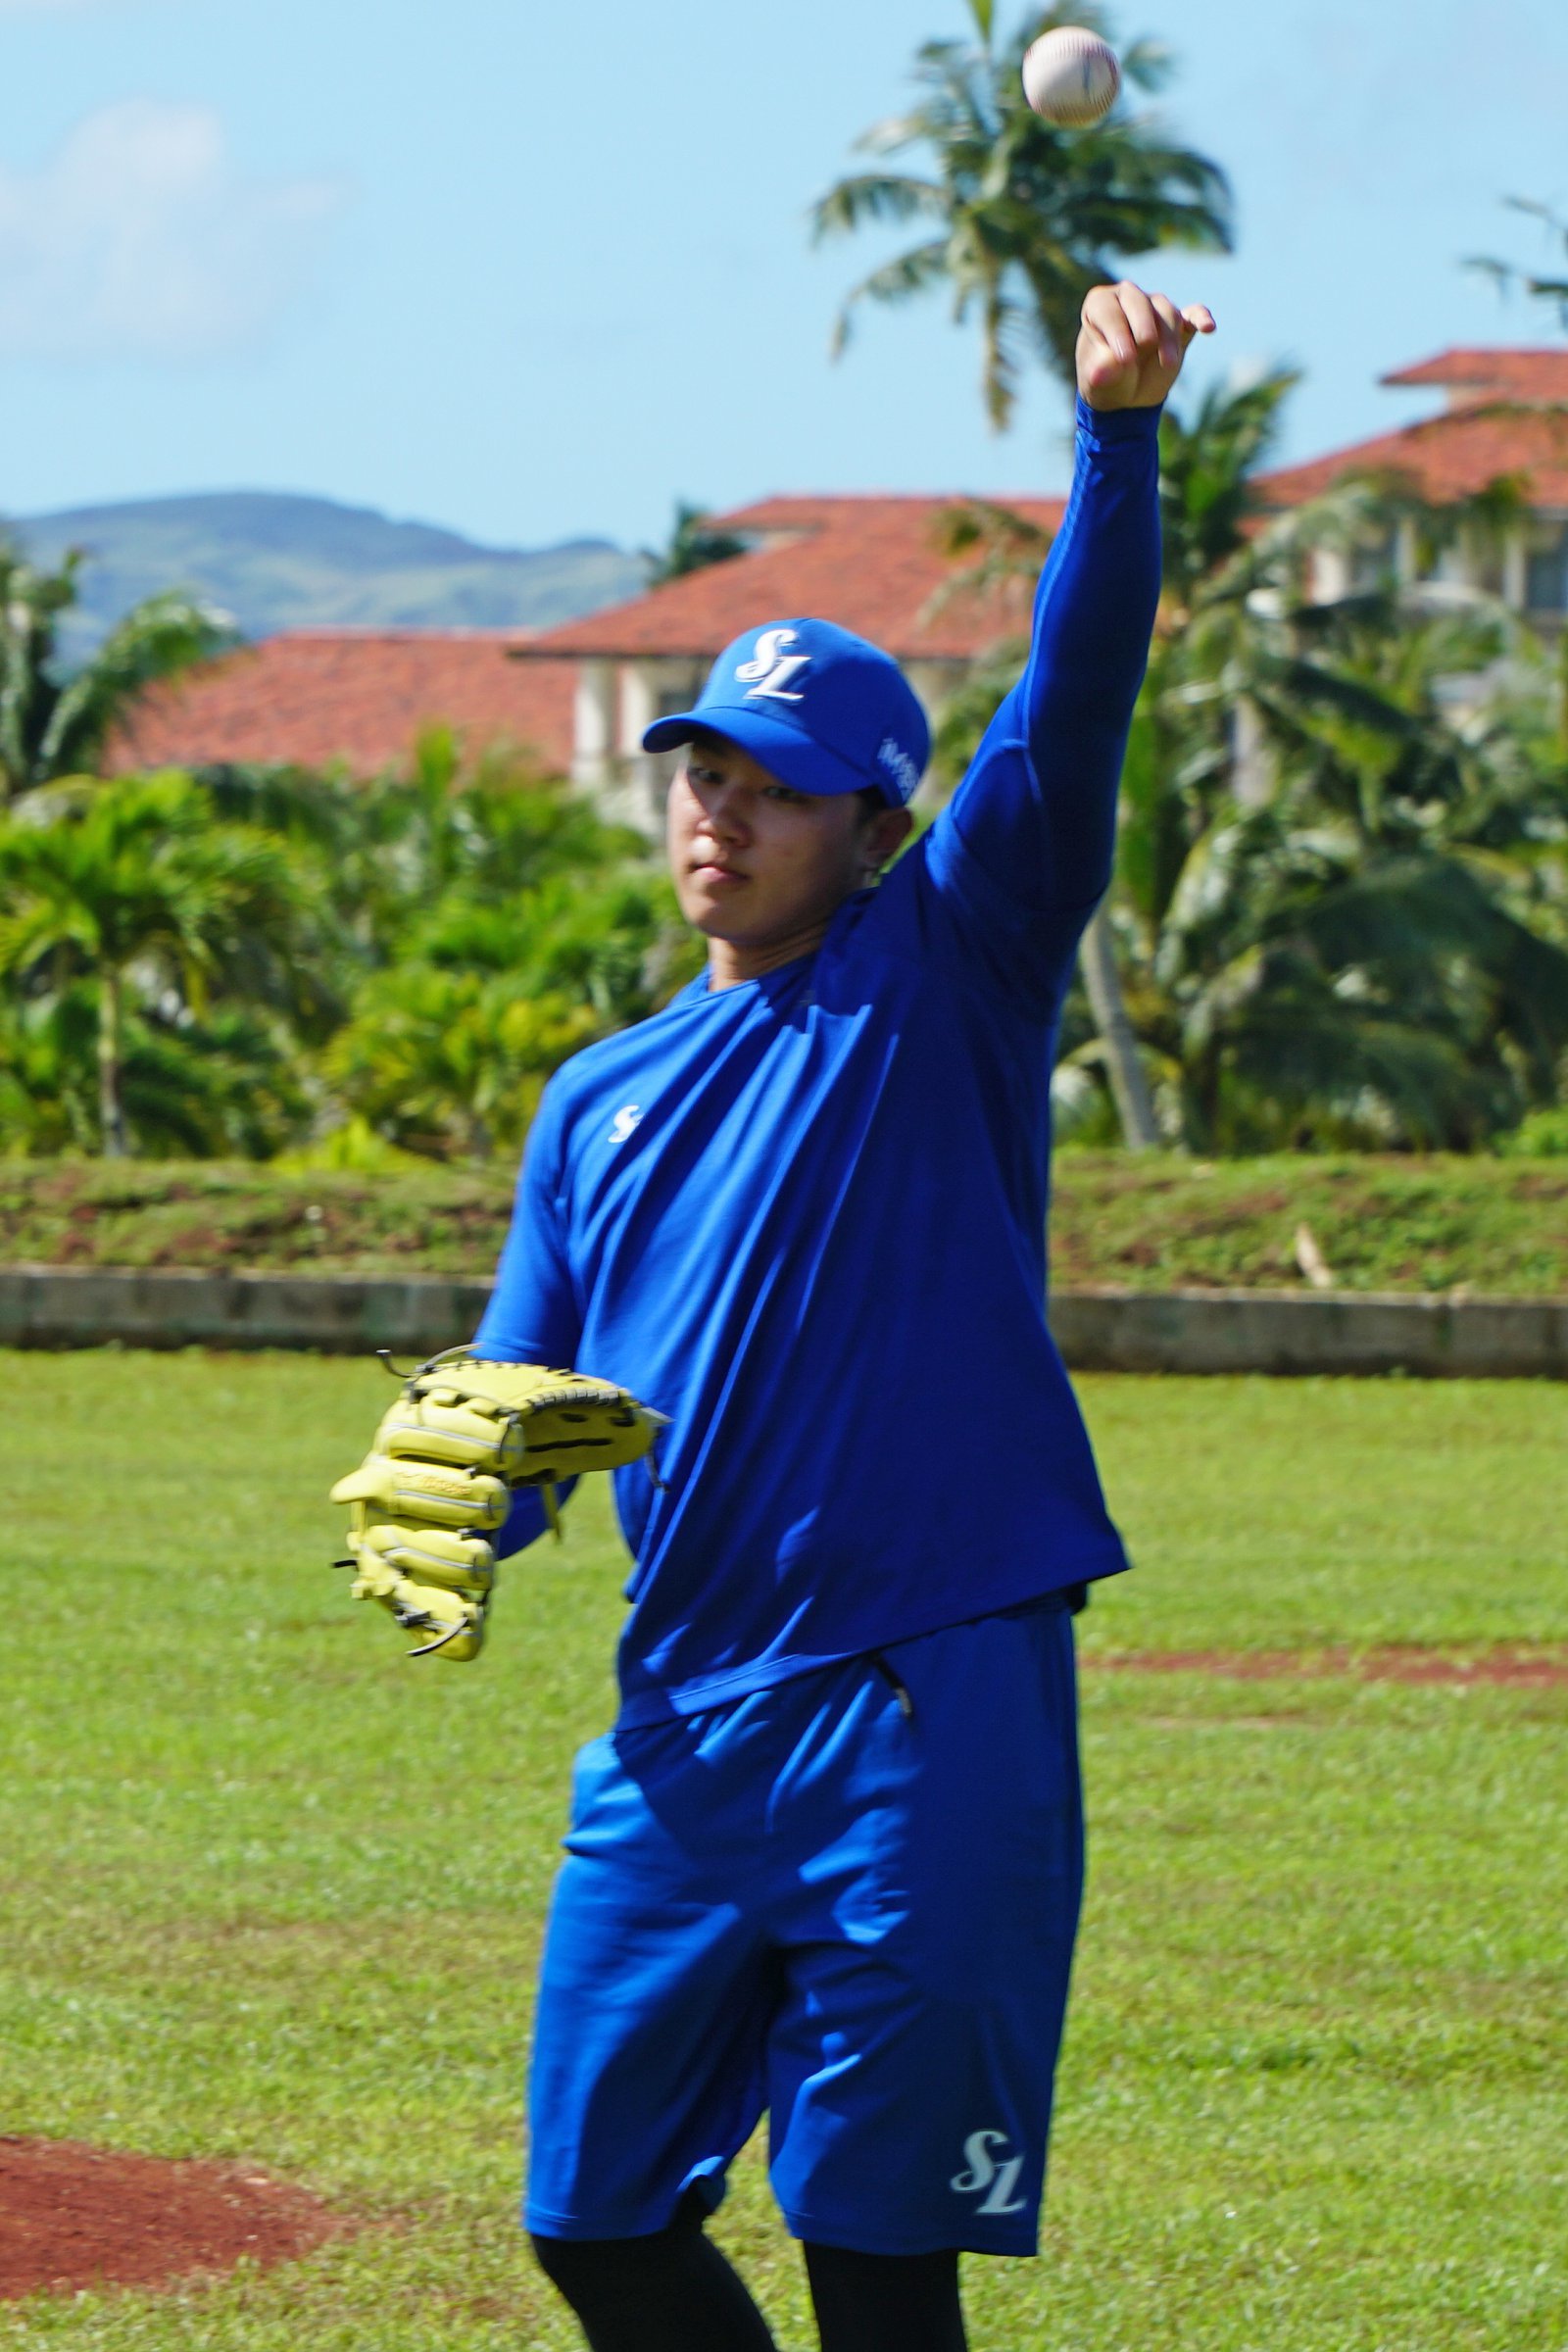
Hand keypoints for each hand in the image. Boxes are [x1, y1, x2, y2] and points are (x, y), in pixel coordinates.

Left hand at [1076, 281, 1215, 411]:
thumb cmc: (1107, 381)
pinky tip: (1208, 327)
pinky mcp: (1180, 323)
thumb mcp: (1099, 383)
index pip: (1108, 309)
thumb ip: (1100, 374)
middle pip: (1140, 302)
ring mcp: (1155, 309)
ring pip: (1166, 311)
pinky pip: (1193, 314)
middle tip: (1147, 347)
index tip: (1123, 358)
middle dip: (1145, 325)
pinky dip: (1201, 318)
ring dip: (1170, 336)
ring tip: (1168, 364)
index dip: (1117, 330)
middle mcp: (1128, 299)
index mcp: (1100, 306)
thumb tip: (1101, 374)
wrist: (1126, 394)